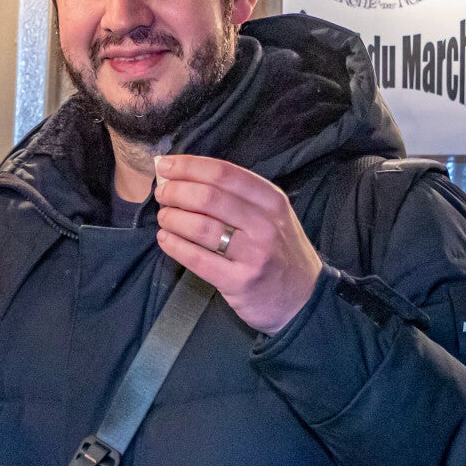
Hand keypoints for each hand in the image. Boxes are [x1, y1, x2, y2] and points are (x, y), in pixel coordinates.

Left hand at [153, 154, 322, 334]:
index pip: (224, 173)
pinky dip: (174, 245)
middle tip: (162, 195)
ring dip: (172, 218)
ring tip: (164, 218)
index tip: (165, 167)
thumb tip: (185, 176)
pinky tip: (165, 239)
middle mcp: (265, 224)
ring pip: (200, 226)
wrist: (303, 299)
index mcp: (271, 200)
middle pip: (208, 196)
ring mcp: (253, 254)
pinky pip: (197, 258)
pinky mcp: (239, 281)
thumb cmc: (279, 251)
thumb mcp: (272, 216)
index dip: (188, 166)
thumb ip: (237, 196)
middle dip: (175, 192)